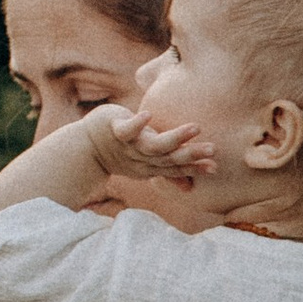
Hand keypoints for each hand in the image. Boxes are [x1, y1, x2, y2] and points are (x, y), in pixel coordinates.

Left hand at [81, 100, 208, 187]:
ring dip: (175, 138)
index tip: (216, 166)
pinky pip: (127, 128)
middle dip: (191, 155)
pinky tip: (148, 114)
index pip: (177, 166)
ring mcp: (130, 145)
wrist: (86, 147)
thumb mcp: (146, 164)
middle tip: (214, 149)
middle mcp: (143, 158)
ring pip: (155, 145)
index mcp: (152, 165)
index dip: (195, 167)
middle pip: (170, 158)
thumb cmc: (122, 152)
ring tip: (195, 128)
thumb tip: (190, 187)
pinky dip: (136, 123)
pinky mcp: (115, 130)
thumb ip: (169, 173)